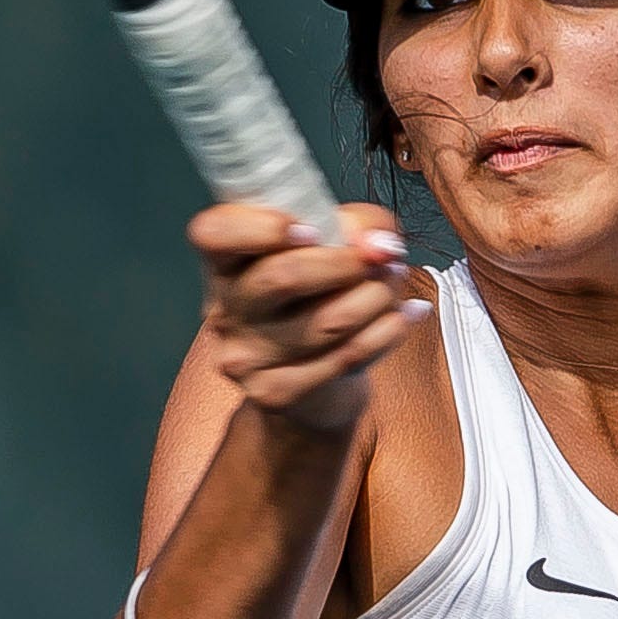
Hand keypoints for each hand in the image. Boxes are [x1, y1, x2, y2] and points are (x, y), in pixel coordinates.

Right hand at [192, 200, 422, 433]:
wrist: (315, 384)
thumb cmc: (318, 299)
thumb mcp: (331, 247)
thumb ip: (357, 226)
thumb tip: (379, 243)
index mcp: (225, 261)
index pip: (213, 233)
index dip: (260, 226)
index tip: (311, 229)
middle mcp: (225, 308)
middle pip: (282, 275)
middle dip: (348, 262)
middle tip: (382, 256)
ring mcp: (246, 356)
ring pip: (326, 320)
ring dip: (378, 296)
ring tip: (395, 280)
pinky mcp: (274, 392)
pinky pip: (346, 356)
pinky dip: (387, 331)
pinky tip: (404, 315)